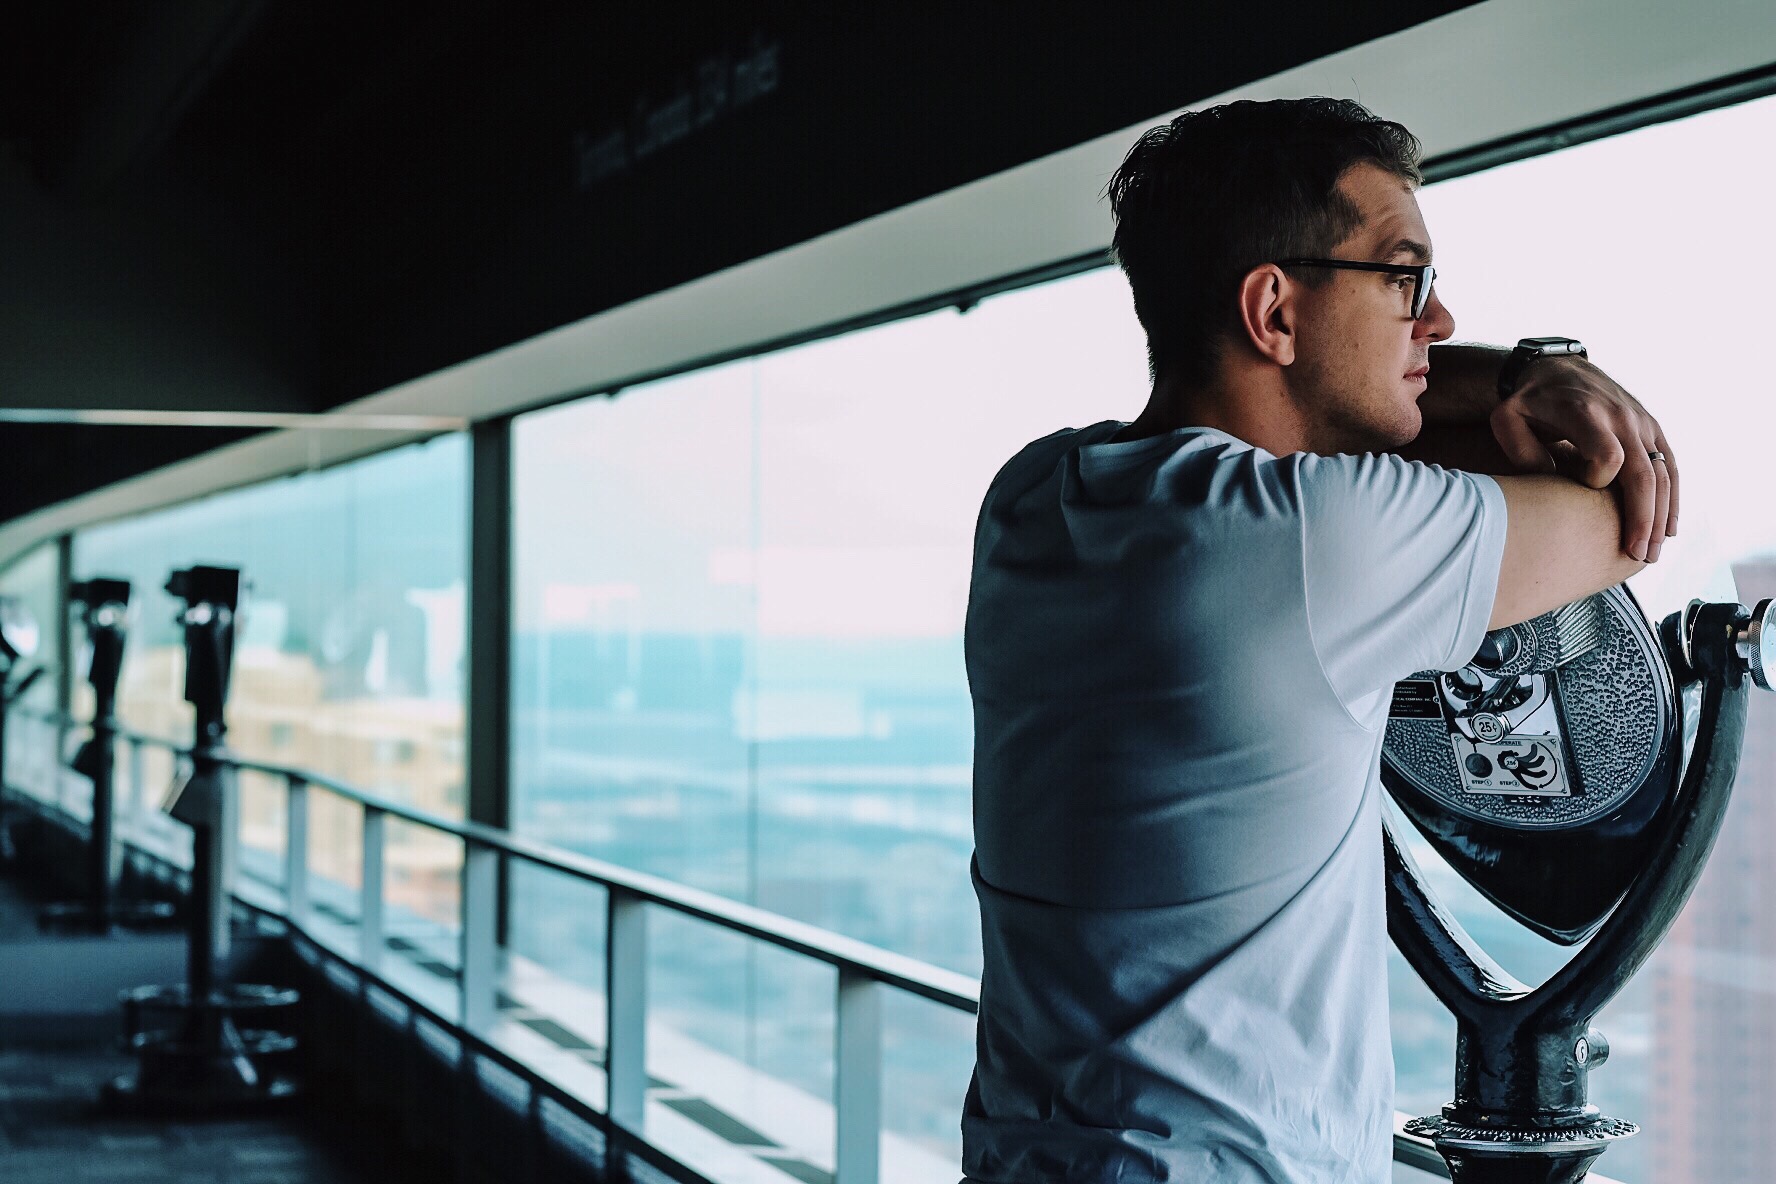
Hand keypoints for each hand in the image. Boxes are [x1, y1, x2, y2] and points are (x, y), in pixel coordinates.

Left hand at [1489, 357, 1676, 561]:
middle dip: (1642, 517)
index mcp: (1586, 413)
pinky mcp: (1652, 428)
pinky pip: (1669, 466)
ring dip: (1661, 515)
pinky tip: (1667, 529)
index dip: (1598, 480)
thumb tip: (1551, 485)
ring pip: (1662, 474)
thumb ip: (1523, 453)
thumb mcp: (1508, 421)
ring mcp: (1642, 422)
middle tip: (1637, 554)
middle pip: (1643, 473)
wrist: (1558, 368)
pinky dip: (1672, 498)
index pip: (1608, 455)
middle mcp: (1622, 417)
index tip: (1581, 491)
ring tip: (1652, 553)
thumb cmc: (1528, 402)